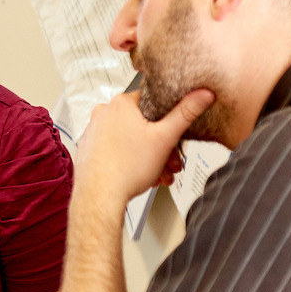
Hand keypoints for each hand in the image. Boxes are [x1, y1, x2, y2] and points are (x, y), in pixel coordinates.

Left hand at [73, 89, 214, 208]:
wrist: (99, 197)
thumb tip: (202, 94)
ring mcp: (94, 130)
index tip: (173, 134)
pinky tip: (140, 173)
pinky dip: (129, 160)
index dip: (168, 120)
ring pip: (130, 139)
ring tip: (157, 172)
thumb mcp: (166, 138)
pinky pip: (115, 149)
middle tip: (170, 161)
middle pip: (142, 124)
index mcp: (121, 104)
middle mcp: (103, 113)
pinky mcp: (89, 147)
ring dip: (148, 156)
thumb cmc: (126, 170)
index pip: (153, 102)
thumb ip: (186, 113)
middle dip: (161, 146)